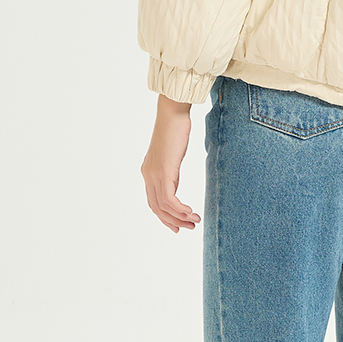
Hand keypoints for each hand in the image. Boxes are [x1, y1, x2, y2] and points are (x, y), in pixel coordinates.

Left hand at [141, 94, 201, 232]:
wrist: (173, 113)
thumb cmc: (175, 128)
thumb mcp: (172, 155)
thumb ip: (170, 171)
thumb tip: (174, 184)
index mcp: (149, 171)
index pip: (153, 201)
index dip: (165, 216)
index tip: (178, 225)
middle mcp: (148, 175)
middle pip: (156, 208)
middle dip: (173, 221)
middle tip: (189, 227)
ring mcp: (154, 174)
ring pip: (163, 207)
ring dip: (179, 217)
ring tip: (195, 221)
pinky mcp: (164, 172)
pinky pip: (169, 199)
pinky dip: (180, 209)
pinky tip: (191, 212)